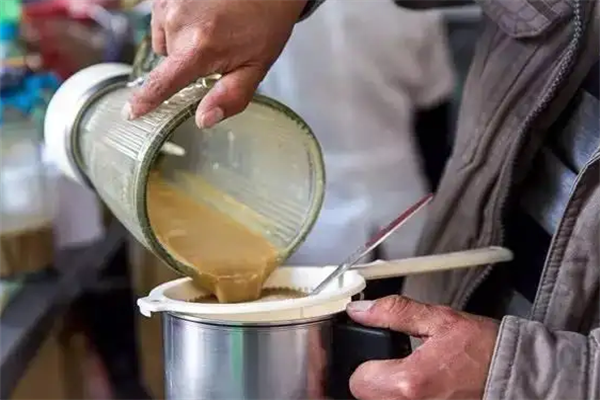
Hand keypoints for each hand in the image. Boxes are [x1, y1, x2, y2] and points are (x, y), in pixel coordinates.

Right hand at [125, 0, 306, 127]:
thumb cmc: (265, 22)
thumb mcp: (256, 66)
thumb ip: (231, 96)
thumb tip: (204, 120)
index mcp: (199, 48)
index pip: (162, 82)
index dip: (146, 100)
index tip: (132, 112)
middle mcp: (178, 22)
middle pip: (168, 60)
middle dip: (188, 62)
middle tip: (217, 49)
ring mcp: (170, 2)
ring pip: (164, 38)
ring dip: (182, 39)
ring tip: (211, 27)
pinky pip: (164, 16)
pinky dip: (180, 20)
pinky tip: (202, 14)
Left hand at [346, 295, 498, 399]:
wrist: (522, 380)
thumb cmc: (487, 352)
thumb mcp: (441, 321)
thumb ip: (395, 313)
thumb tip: (360, 311)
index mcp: (409, 383)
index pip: (358, 380)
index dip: (366, 363)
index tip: (381, 356)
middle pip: (367, 396)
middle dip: (378, 379)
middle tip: (401, 367)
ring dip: (392, 391)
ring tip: (417, 380)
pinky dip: (408, 399)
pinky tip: (427, 390)